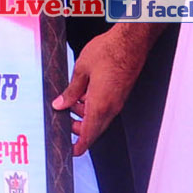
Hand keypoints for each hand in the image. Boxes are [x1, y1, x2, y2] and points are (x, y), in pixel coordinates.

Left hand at [50, 27, 151, 156]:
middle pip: (93, 128)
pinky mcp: (121, 93)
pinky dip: (92, 105)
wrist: (132, 41)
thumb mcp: (81, 69)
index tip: (71, 152)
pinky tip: (84, 91)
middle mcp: (111, 107)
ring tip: (72, 98)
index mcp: (100, 104)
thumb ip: (71, 90)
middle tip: (64, 116)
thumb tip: (60, 105)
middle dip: (78, 127)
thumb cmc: (109, 52)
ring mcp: (118, 100)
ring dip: (84, 114)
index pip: (89, 135)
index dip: (79, 146)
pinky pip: (105, 107)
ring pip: (99, 117)